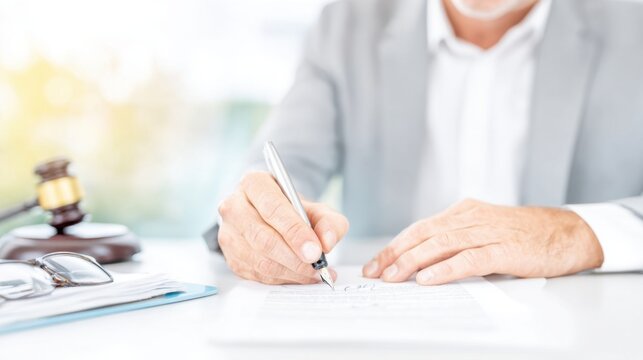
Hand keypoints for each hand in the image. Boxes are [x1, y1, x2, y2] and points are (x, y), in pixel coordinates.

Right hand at [217, 171, 348, 283]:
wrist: (273, 219)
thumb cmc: (293, 211)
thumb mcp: (317, 209)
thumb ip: (329, 222)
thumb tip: (327, 242)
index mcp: (254, 184)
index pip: (273, 209)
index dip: (295, 232)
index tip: (315, 250)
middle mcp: (234, 206)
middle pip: (263, 238)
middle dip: (294, 257)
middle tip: (317, 266)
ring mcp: (228, 233)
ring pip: (259, 260)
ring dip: (291, 271)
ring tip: (315, 273)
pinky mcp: (230, 257)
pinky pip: (257, 274)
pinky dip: (283, 279)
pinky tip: (300, 276)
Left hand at [362, 199, 603, 284]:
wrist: (567, 233)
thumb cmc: (523, 236)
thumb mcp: (483, 233)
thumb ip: (457, 244)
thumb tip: (423, 266)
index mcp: (462, 212)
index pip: (420, 228)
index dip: (395, 246)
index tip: (376, 263)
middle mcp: (471, 217)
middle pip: (424, 234)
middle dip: (395, 254)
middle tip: (376, 272)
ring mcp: (488, 231)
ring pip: (441, 244)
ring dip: (413, 261)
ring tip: (393, 277)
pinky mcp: (505, 249)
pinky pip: (470, 258)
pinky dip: (446, 268)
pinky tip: (428, 277)